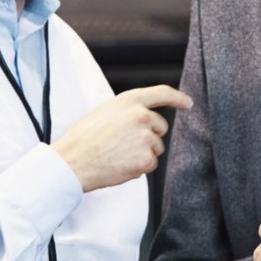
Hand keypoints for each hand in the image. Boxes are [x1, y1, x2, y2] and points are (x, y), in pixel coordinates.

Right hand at [51, 85, 191, 191]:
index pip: (162, 93)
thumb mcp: (105, 111)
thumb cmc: (83, 138)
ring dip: (143, 153)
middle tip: (124, 143)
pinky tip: (120, 164)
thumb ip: (127, 110)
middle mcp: (141, 116)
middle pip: (161, 127)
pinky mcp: (146, 159)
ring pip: (156, 147)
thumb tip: (145, 118)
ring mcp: (145, 138)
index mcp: (129, 100)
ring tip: (118, 154)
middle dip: (149, 135)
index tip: (188, 103)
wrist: (72, 161)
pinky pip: (151, 164)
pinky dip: (139, 167)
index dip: (178, 98)